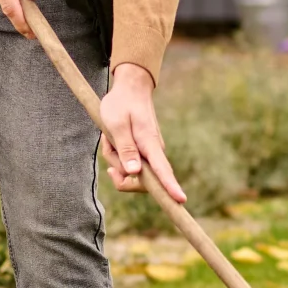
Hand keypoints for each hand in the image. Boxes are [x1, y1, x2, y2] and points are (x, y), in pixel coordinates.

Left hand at [99, 62, 185, 203]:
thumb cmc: (121, 104)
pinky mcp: (143, 152)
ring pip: (131, 172)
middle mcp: (153, 151)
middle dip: (120, 172)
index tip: (180, 200)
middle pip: (141, 180)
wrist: (130, 87)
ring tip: (109, 137)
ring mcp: (149, 152)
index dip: (170, 186)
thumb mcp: (117, 124)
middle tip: (108, 147)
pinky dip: (117, 155)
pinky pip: (128, 164)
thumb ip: (126, 149)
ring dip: (115, 159)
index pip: (162, 170)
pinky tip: (112, 139)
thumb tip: (135, 172)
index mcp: (149, 144)